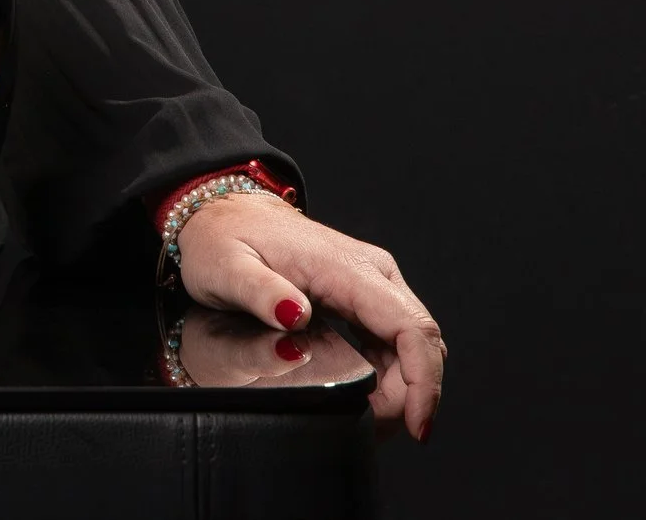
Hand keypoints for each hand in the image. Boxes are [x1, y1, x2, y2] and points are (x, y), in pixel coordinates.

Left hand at [171, 192, 444, 440]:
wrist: (224, 215)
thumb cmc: (223, 240)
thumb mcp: (227, 268)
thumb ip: (260, 293)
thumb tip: (296, 315)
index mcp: (347, 268)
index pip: (409, 328)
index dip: (422, 381)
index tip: (417, 425)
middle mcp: (371, 273)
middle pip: (419, 341)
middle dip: (412, 395)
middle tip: (381, 431)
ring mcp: (371, 283)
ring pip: (411, 344)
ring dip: (404, 388)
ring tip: (375, 421)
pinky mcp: (363, 296)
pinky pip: (393, 340)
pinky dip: (392, 374)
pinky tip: (371, 397)